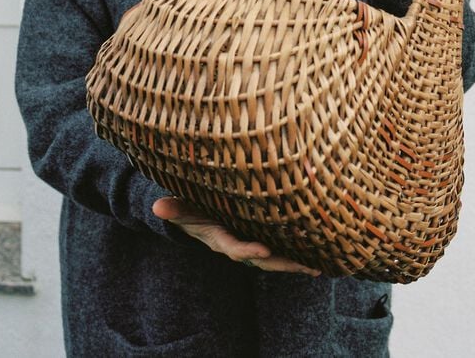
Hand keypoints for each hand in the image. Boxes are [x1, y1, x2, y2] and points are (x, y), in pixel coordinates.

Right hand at [152, 197, 320, 275]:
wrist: (194, 218)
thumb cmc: (188, 208)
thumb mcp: (179, 208)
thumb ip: (172, 208)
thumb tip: (157, 206)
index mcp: (219, 238)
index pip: (235, 247)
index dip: (248, 250)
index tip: (265, 249)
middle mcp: (236, 245)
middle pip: (262, 259)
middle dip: (284, 264)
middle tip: (307, 267)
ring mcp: (248, 243)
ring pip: (273, 258)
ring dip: (294, 264)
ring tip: (317, 268)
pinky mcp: (257, 237)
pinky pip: (277, 250)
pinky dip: (294, 254)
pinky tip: (314, 256)